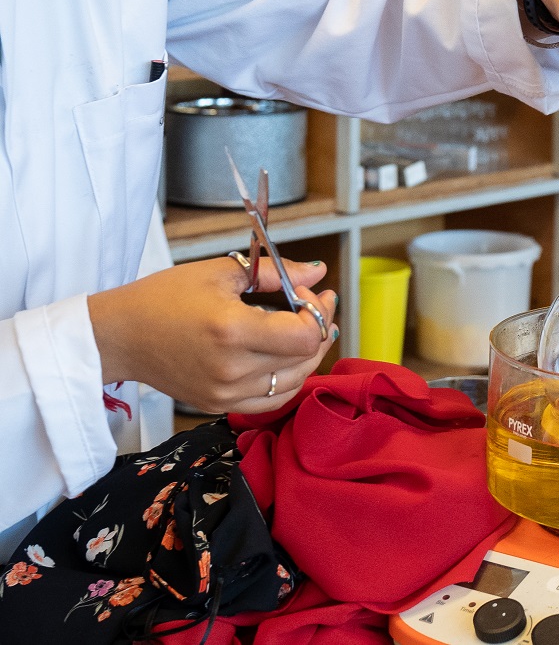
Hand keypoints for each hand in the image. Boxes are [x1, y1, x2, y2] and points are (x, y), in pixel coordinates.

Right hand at [88, 257, 338, 413]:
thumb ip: (276, 273)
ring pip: (295, 381)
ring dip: (310, 354)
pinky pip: (273, 400)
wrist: (119, 336)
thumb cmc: (164, 297)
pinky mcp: (219, 406)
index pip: (305, 336)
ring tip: (307, 327)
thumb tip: (319, 271)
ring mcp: (226, 393)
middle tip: (317, 303)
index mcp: (233, 331)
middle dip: (321, 327)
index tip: (306, 292)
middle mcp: (232, 369)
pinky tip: (287, 356)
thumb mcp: (221, 272)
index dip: (318, 311)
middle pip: (306, 358)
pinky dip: (289, 379)